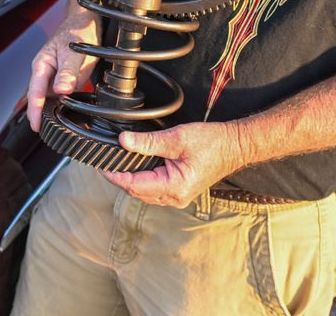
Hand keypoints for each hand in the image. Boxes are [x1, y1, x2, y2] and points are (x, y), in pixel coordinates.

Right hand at [25, 12, 99, 131]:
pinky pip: (59, 95)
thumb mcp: (74, 53)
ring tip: (52, 129)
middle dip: (38, 115)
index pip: (35, 92)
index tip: (35, 125)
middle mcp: (45, 72)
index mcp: (41, 65)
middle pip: (38, 98)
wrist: (85, 21)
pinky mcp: (64, 79)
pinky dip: (59, 106)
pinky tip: (63, 116)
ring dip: (49, 112)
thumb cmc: (76, 32)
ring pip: (48, 98)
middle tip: (42, 132)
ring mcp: (54, 76)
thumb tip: (61, 91)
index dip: (34, 110)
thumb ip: (67, 72)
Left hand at [101, 121, 248, 207]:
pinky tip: (138, 167)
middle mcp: (175, 197)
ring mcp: (178, 196)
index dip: (114, 176)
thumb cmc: (211, 142)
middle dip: (120, 178)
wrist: (234, 146)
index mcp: (174, 187)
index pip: (134, 185)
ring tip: (118, 163)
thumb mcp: (176, 138)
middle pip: (137, 191)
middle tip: (106, 161)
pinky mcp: (181, 191)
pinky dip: (143, 180)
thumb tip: (123, 141)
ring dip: (131, 180)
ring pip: (145, 192)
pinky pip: (155, 190)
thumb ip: (147, 142)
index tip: (101, 165)